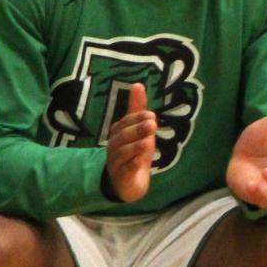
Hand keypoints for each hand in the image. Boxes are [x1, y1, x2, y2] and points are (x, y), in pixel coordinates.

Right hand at [104, 81, 156, 203]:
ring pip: (123, 153)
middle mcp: (114, 146)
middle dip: (137, 130)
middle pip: (122, 137)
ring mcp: (116, 162)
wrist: (127, 182)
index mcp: (118, 133)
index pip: (124, 123)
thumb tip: (138, 84)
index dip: (136, 119)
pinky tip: (140, 161)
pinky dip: (132, 165)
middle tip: (152, 123)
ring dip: (136, 147)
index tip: (151, 114)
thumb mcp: (139, 129)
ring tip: (148, 142)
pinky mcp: (122, 176)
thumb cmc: (134, 151)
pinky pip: (125, 170)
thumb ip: (137, 109)